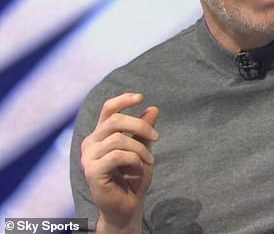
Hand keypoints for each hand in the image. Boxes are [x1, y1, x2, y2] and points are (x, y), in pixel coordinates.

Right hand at [80, 93, 158, 231]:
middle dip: (140, 125)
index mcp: (100, 135)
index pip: (108, 109)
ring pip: (118, 138)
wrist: (128, 204)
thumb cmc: (133, 177)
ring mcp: (88, 157)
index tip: (141, 97)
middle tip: (157, 137)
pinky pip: (117, 155)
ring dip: (140, 148)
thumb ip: (144, 130)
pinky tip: (139, 168)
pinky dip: (134, 159)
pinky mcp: (92, 171)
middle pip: (115, 120)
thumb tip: (153, 108)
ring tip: (149, 160)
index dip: (123, 100)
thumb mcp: (143, 148)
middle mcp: (91, 143)